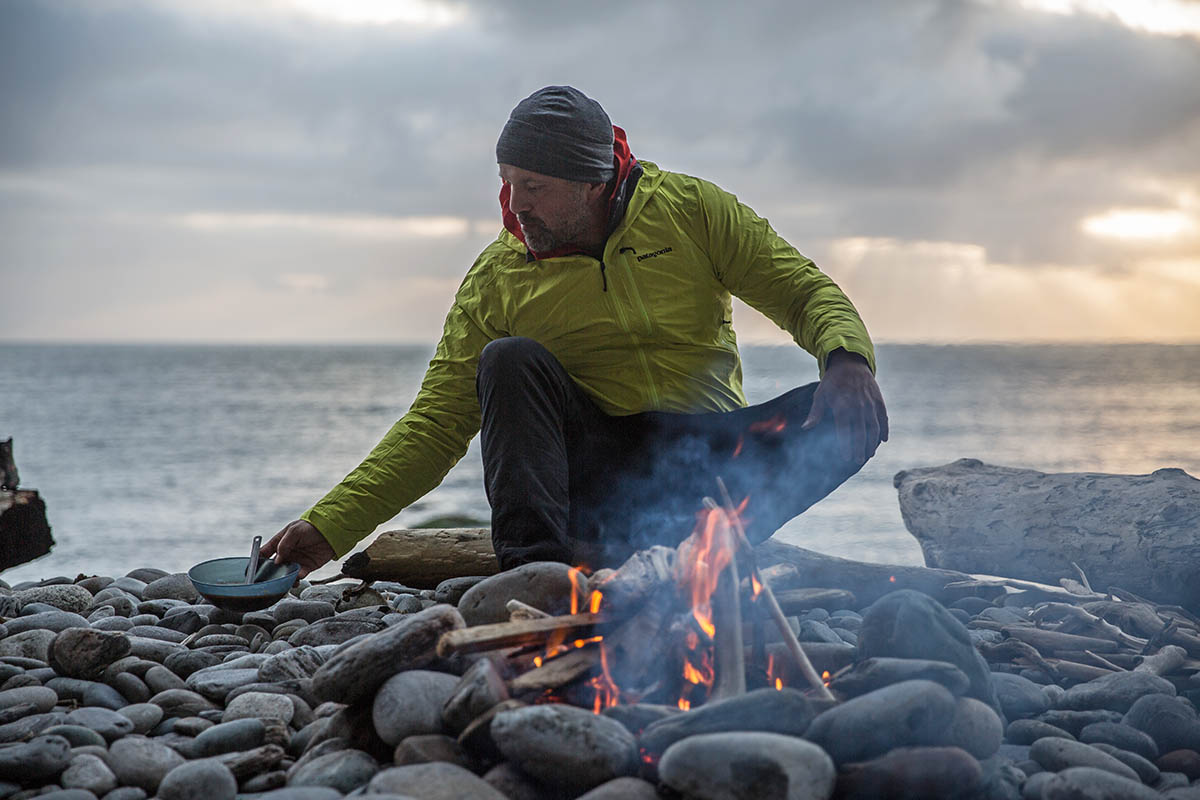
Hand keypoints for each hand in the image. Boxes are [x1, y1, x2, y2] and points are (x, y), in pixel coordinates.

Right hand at [260, 519, 335, 578]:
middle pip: (274, 567)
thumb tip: (276, 560)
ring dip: (284, 579)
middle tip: (269, 580)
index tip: (253, 570)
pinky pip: (299, 575)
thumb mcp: (294, 531)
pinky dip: (297, 578)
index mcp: (280, 543)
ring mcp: (296, 561)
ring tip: (285, 582)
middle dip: (271, 575)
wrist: (331, 530)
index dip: (258, 561)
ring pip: (286, 574)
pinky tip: (297, 577)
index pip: (265, 553)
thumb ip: (284, 544)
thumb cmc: (311, 527)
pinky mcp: (307, 567)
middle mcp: (287, 553)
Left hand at [801, 349, 888, 464]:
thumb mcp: (820, 394)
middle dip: (859, 448)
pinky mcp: (878, 400)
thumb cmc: (832, 382)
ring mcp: (870, 403)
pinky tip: (883, 440)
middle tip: (857, 461)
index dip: (846, 444)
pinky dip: (884, 429)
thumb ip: (815, 413)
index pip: (844, 430)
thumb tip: (805, 428)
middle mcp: (858, 405)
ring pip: (874, 426)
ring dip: (872, 442)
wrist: (850, 363)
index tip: (845, 457)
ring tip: (869, 455)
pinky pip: (883, 417)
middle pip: (860, 431)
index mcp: (842, 406)